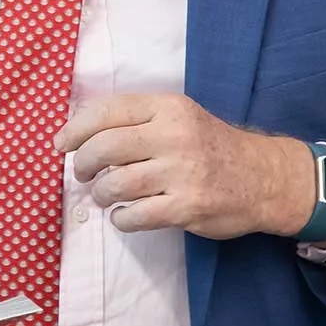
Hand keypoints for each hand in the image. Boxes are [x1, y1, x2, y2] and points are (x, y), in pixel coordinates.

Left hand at [55, 93, 316, 238]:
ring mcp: (181, 172)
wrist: (264, 177)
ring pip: (115, 185)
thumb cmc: (210, 145)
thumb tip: (79, 134)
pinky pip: (134, 216)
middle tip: (83, 174)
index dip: (75, 128)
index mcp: (168, 107)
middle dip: (83, 165)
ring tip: (106, 195)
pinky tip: (126, 215)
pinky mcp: (187, 207)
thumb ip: (137, 120)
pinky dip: (121, 219)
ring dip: (101, 194)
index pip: (106, 111)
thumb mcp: (179, 116)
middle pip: (103, 148)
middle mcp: (173, 135)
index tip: (61, 144)